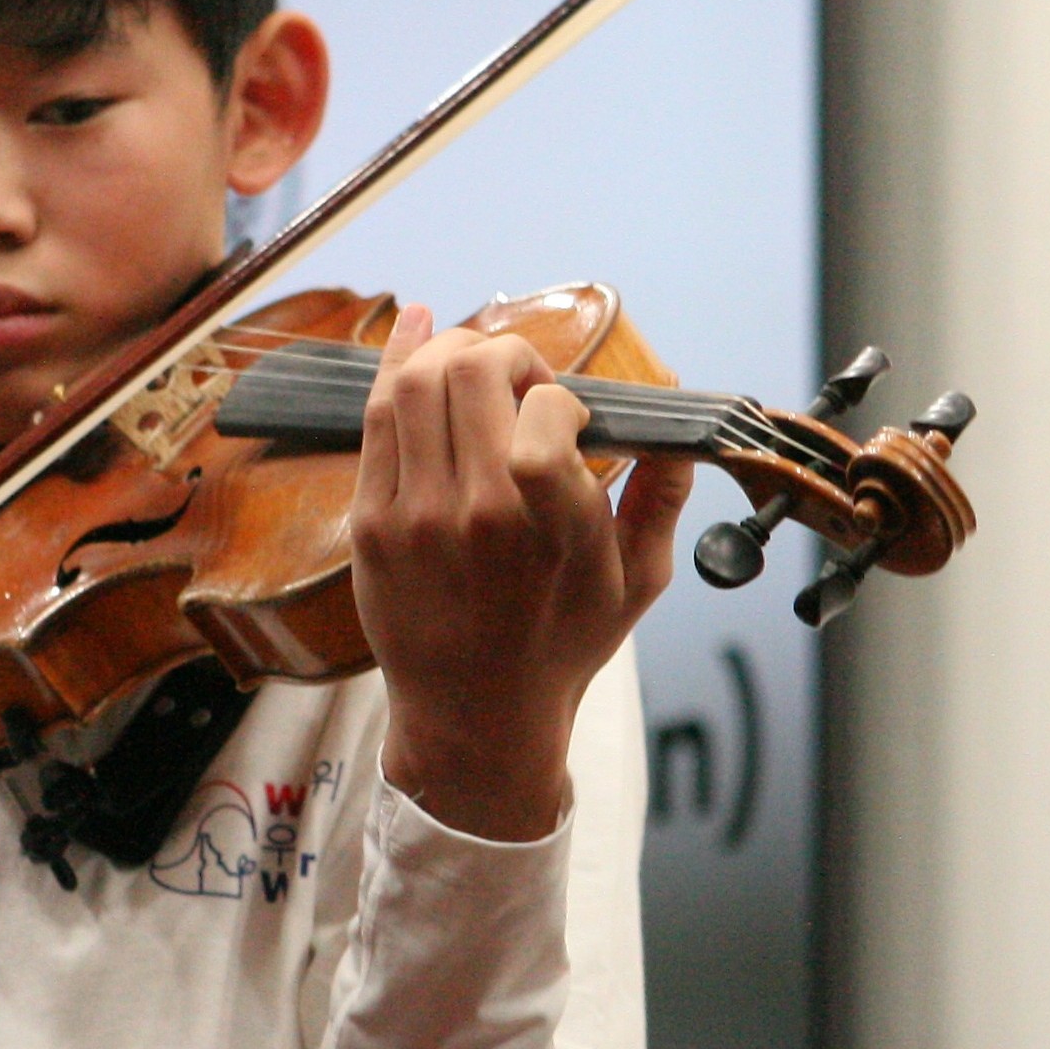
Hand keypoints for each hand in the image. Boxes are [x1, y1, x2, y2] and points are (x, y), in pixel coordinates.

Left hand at [351, 305, 692, 840]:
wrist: (474, 716)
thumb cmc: (560, 646)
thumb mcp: (636, 582)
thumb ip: (660, 499)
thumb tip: (678, 431)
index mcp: (555, 532)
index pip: (547, 414)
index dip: (557, 394)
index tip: (564, 416)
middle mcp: (480, 518)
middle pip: (474, 374)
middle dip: (506, 355)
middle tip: (521, 384)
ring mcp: (415, 518)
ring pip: (416, 383)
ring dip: (451, 352)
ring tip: (476, 370)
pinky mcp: (371, 523)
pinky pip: (374, 417)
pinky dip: (396, 361)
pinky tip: (418, 332)